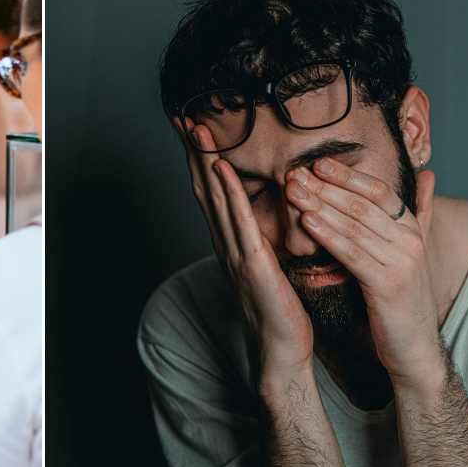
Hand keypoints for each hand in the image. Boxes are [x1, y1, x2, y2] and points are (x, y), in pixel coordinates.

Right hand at [183, 123, 314, 383]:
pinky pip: (240, 221)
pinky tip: (222, 168)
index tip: (195, 130)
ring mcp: (236, 252)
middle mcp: (227, 244)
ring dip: (206, 162)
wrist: (283, 348)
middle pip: (205, 189)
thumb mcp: (272, 265)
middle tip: (184, 118)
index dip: (202, 161)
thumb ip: (266, 237)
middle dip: (195, 153)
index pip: (213, 193)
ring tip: (198, 131)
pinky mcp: (252, 264)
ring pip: (216, 199)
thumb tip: (272, 212)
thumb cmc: (282, 309)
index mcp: (232, 243)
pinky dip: (228, 192)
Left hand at [283, 157, 443, 387]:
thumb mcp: (408, 251)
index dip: (348, 175)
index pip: (379, 191)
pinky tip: (308, 224)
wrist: (413, 345)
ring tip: (294, 193)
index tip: (317, 162)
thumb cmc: (401, 297)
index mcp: (411, 229)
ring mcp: (402, 261)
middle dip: (326, 187)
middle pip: (362, 204)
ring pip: (355, 225)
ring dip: (321, 206)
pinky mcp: (388, 284)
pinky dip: (329, 236)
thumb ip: (418, 213)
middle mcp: (410, 240)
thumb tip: (429, 175)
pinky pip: (353, 254)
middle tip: (295, 174)